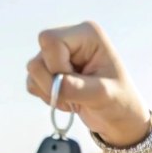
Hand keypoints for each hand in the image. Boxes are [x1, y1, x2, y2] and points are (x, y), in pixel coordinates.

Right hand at [26, 21, 150, 145]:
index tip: (78, 83)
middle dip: (52, 82)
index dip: (57, 66)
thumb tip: (56, 85)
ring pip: (33, 69)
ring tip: (74, 100)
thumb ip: (78, 88)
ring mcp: (58, 54)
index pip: (51, 40)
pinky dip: (46, 96)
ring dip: (49, 91)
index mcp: (87, 34)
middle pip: (39, 56)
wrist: (119, 118)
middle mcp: (70, 38)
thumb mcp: (104, 95)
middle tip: (74, 96)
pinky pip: (32, 81)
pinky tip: (66, 100)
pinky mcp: (50, 70)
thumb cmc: (119, 102)